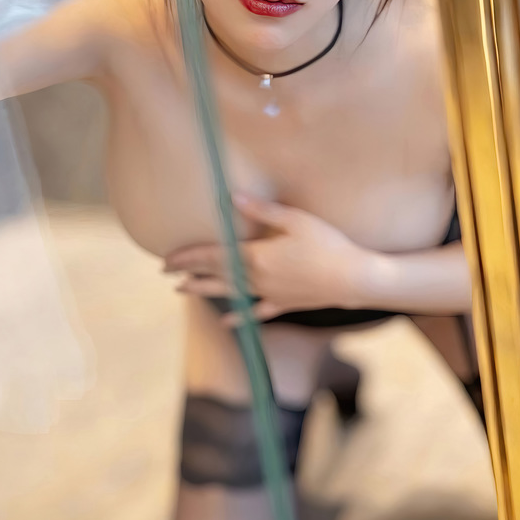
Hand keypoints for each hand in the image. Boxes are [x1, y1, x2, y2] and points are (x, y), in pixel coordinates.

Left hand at [164, 194, 370, 321]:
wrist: (355, 279)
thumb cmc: (328, 245)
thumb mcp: (295, 220)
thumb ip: (262, 211)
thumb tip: (232, 197)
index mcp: (256, 257)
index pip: (213, 257)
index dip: (188, 257)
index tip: (166, 258)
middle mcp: (257, 280)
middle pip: (215, 276)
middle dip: (189, 273)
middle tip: (165, 272)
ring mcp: (270, 294)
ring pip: (229, 294)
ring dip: (204, 292)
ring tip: (182, 291)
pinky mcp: (285, 304)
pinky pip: (257, 313)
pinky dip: (240, 317)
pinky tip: (226, 322)